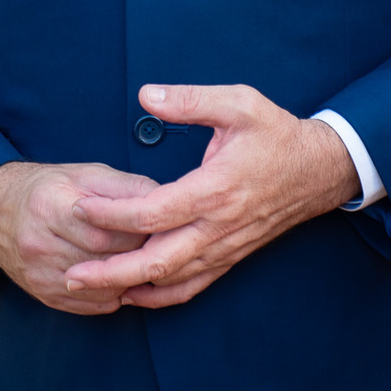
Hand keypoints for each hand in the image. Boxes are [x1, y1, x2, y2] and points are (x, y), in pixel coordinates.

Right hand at [0, 161, 158, 314]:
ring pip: (102, 288)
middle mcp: (40, 245)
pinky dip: (115, 294)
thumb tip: (167, 202)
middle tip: (164, 247)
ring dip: (131, 278)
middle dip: (140, 255)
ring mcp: (40, 275)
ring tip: (149, 262)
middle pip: (106, 260)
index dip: (140, 232)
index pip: (106, 231)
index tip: (162, 227)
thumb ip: (125, 187)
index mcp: (50, 207)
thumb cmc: (50, 188)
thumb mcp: (86, 174)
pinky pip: (91, 305)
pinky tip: (126, 279)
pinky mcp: (43, 295)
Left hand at [65, 84, 360, 309]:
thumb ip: (191, 99)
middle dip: (110, 270)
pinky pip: (192, 286)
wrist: (319, 169)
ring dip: (128, 287)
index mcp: (216, 188)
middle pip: (156, 261)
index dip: (113, 212)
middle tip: (71, 272)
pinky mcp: (230, 256)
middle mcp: (219, 225)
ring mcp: (225, 246)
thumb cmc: (276, 133)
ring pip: (171, 280)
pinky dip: (160, 296)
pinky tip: (132, 294)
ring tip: (88, 285)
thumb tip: (146, 94)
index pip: (154, 211)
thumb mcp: (239, 103)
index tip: (80, 204)